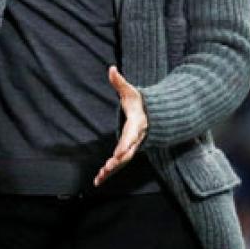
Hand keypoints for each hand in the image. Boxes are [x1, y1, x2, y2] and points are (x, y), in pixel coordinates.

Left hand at [94, 66, 147, 186]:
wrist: (151, 116)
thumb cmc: (138, 103)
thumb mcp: (130, 92)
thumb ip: (120, 82)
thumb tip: (111, 68)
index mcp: (136, 125)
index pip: (131, 136)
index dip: (125, 145)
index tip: (118, 153)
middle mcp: (135, 139)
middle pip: (128, 152)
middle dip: (118, 161)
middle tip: (108, 167)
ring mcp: (132, 147)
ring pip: (122, 162)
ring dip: (112, 170)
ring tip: (100, 177)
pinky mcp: (126, 152)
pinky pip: (118, 165)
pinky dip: (109, 173)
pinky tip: (98, 180)